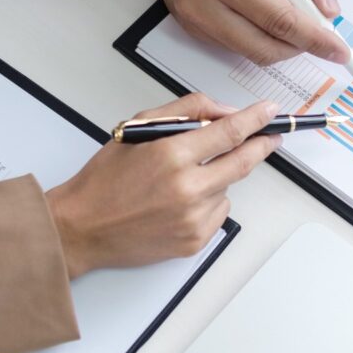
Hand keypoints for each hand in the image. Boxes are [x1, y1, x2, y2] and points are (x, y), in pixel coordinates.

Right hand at [45, 94, 279, 276]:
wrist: (82, 227)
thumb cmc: (105, 179)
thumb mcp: (138, 129)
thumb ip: (185, 112)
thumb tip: (224, 111)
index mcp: (171, 155)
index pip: (230, 132)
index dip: (256, 120)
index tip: (271, 112)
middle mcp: (187, 188)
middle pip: (242, 162)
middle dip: (261, 146)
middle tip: (269, 138)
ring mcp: (193, 218)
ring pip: (228, 188)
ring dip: (217, 178)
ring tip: (182, 182)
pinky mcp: (194, 241)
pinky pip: (218, 214)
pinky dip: (208, 204)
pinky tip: (179, 204)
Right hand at [110, 0, 349, 66]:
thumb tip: (328, 10)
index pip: (279, 19)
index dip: (314, 38)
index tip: (339, 51)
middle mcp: (201, 3)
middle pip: (265, 47)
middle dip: (299, 46)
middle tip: (320, 34)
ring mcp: (193, 19)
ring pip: (251, 52)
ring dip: (280, 44)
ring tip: (293, 18)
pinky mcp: (190, 27)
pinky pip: (236, 46)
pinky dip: (259, 37)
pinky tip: (265, 13)